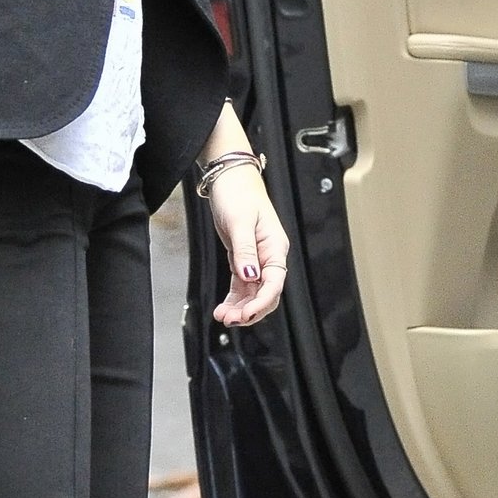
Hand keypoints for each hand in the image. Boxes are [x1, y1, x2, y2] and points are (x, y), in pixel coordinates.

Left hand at [208, 167, 288, 328]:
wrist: (228, 178)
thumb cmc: (238, 193)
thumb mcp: (240, 222)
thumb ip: (245, 251)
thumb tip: (250, 276)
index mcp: (275, 247)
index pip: (274, 283)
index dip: (262, 302)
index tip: (246, 314)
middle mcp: (269, 255)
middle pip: (266, 293)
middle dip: (250, 310)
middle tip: (230, 319)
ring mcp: (257, 258)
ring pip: (252, 292)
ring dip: (240, 307)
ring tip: (223, 316)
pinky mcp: (243, 258)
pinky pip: (242, 285)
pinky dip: (234, 298)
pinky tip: (224, 308)